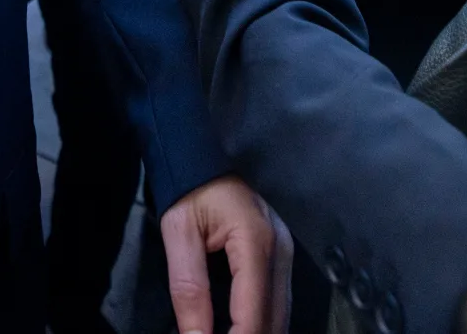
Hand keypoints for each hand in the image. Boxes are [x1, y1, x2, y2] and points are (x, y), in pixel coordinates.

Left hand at [161, 176, 290, 333]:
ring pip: (282, 314)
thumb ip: (188, 288)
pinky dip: (262, 321)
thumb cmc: (190, 187)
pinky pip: (280, 300)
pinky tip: (240, 327)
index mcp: (257, 243)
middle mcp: (282, 250)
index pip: (253, 315)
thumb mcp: (178, 231)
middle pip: (275, 320)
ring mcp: (288, 251)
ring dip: (258, 331)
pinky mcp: (285, 253)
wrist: (204, 151)